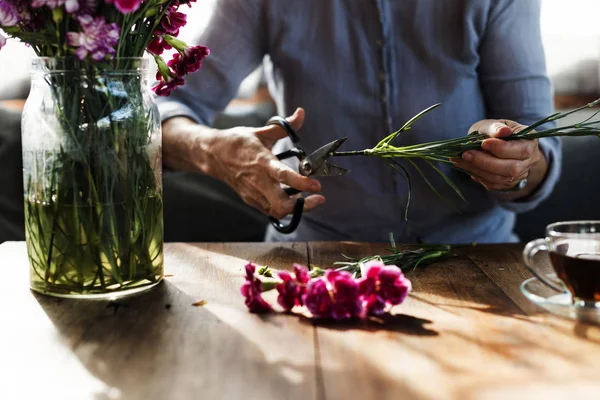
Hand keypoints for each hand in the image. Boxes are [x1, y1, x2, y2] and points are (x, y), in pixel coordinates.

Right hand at [163, 108, 325, 218]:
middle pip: (282, 205)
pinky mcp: (251, 200)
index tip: (317, 186)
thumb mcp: (262, 131)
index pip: (283, 176)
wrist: (213, 155)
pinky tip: (293, 197)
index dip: (302, 183)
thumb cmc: (238, 142)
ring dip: (296, 208)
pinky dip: (285, 207)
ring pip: (278, 211)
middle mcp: (258, 181)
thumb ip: (285, 126)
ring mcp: (253, 193)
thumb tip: (301, 113)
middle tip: (319, 197)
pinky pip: (271, 210)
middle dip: (304, 205)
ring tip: (308, 198)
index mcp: (262, 162)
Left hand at [451, 119, 547, 199]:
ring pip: (500, 178)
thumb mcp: (493, 124)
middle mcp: (529, 160)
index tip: (483, 143)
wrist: (494, 144)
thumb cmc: (493, 131)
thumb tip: (503, 131)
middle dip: (486, 162)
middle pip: (512, 168)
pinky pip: (492, 183)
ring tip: (460, 159)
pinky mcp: (506, 184)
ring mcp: (519, 174)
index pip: (522, 150)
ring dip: (478, 169)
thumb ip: (496, 127)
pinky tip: (464, 166)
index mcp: (530, 141)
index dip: (502, 148)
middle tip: (466, 154)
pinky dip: (476, 175)